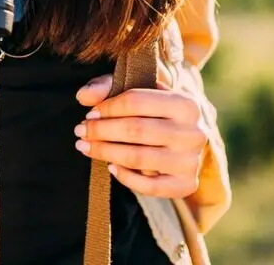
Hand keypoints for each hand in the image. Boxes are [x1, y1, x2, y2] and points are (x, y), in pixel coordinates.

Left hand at [74, 73, 208, 198]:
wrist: (185, 137)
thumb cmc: (155, 110)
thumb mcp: (137, 91)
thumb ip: (108, 87)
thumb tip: (83, 96)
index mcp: (185, 104)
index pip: (136, 101)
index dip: (108, 107)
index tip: (89, 113)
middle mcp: (194, 133)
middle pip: (136, 130)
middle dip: (101, 131)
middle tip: (80, 131)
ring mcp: (191, 161)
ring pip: (139, 158)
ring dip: (105, 152)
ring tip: (85, 147)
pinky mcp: (186, 184)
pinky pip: (150, 187)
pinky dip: (126, 178)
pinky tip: (110, 167)